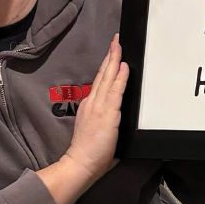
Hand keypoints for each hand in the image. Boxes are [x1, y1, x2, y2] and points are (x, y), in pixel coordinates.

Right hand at [61, 34, 128, 184]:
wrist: (80, 163)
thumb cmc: (89, 154)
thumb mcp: (96, 131)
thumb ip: (105, 123)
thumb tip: (115, 125)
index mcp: (89, 107)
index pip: (99, 83)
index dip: (105, 67)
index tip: (111, 55)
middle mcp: (92, 103)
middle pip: (102, 75)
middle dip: (110, 56)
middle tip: (115, 41)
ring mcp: (99, 107)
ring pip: (108, 78)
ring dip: (115, 60)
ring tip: (119, 45)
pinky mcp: (107, 113)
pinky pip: (116, 91)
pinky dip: (120, 77)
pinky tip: (124, 66)